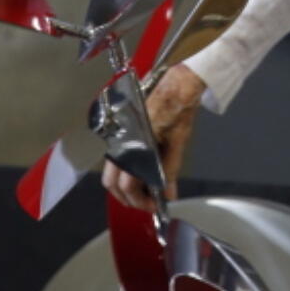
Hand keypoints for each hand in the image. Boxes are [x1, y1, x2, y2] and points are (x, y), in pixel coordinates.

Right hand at [102, 64, 206, 212]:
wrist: (177, 84)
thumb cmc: (178, 111)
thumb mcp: (177, 144)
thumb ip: (170, 172)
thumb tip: (169, 196)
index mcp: (132, 145)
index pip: (126, 184)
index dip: (140, 200)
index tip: (154, 206)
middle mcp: (119, 142)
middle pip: (111, 181)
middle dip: (127, 197)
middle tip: (146, 203)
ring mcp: (118, 136)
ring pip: (112, 171)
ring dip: (125, 185)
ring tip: (146, 190)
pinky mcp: (122, 132)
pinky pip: (117, 159)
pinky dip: (126, 171)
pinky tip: (143, 174)